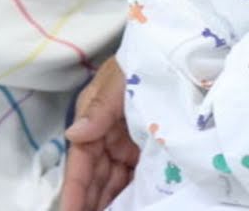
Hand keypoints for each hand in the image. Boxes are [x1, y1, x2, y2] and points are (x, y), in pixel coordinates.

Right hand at [61, 57, 138, 210]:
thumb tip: (73, 134)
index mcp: (93, 118)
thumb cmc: (142, 60)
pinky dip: (129, 192)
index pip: (80, 162)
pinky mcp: (147, 145)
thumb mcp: (118, 79)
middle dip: (90, 202)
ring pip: (112, 180)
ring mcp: (127, 142)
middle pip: (94, 177)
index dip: (75, 189)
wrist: (175, 53)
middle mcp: (106, 134)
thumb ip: (99, 107)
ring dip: (109, 201)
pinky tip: (132, 206)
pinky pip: (134, 174)